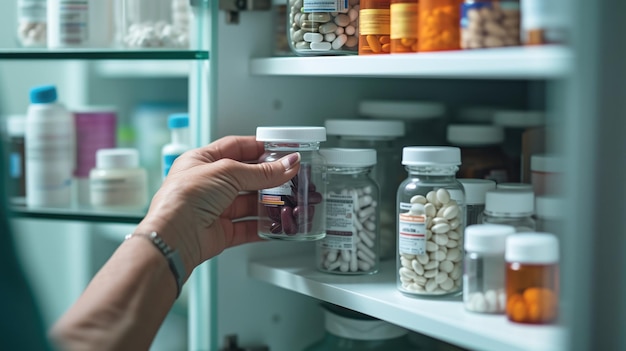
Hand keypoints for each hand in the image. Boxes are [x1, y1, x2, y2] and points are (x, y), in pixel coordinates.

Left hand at [134, 135, 300, 279]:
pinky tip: (277, 222)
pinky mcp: (221, 232)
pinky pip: (248, 227)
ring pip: (249, 203)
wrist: (174, 237)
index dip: (259, 147)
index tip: (281, 149)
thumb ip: (261, 171)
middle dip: (268, 177)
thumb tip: (287, 164)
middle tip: (290, 175)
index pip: (235, 148)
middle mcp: (207, 185)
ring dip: (269, 202)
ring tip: (288, 199)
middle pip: (245, 177)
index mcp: (201, 161)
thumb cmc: (184, 197)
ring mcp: (214, 209)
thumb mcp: (227, 173)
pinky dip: (264, 226)